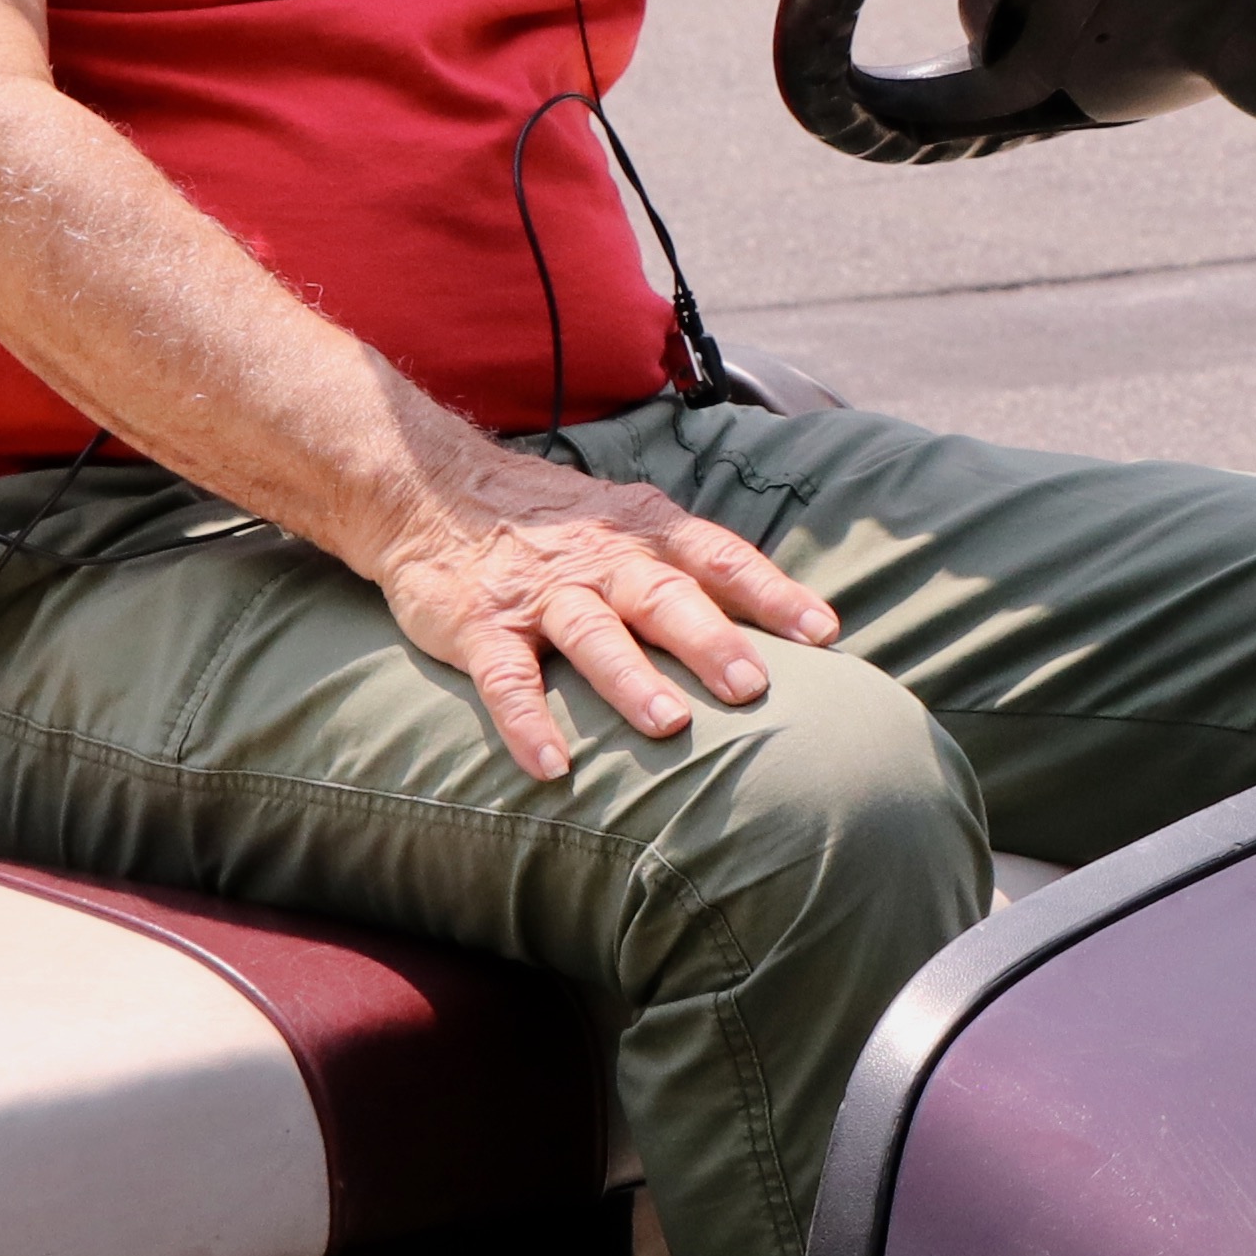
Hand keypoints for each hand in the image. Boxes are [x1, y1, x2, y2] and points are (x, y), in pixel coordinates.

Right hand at [367, 442, 841, 781]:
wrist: (432, 488)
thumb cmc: (556, 524)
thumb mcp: (629, 524)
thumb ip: (691, 569)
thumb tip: (782, 629)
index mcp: (644, 532)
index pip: (719, 556)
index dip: (772, 592)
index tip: (823, 633)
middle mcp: (599, 559)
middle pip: (662, 595)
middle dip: (710, 640)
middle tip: (753, 687)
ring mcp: (539, 593)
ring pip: (591, 633)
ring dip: (630, 679)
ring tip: (669, 726)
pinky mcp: (480, 626)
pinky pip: (506, 679)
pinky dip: (525, 723)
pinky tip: (550, 767)